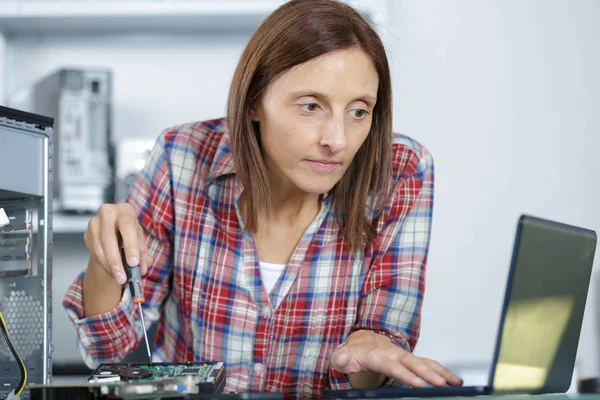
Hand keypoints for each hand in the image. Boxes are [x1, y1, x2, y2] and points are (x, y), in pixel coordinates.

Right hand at [83, 203, 151, 284]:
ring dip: (109, 266)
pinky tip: (112, 271)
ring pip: (98, 248)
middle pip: (108, 238)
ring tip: (119, 278)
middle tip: (123, 278)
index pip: (127, 227)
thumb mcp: (140, 240)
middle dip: (116, 261)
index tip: (133, 263)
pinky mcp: (87, 234)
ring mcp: (94, 222)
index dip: (130, 246)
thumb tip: (142, 269)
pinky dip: (103, 265)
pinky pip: (93, 253)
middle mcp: (107, 212)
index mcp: (125, 210)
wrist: (115, 229)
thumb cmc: (130, 233)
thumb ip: (143, 254)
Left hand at [330, 330, 462, 387]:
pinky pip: (430, 365)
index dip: (406, 375)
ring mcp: (406, 357)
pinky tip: (454, 381)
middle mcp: (396, 354)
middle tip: (441, 384)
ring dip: (441, 372)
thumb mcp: (343, 356)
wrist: (363, 343)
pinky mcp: (412, 361)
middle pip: (414, 363)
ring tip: (456, 383)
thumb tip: (340, 357)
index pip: (394, 366)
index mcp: (379, 355)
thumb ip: (341, 357)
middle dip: (428, 373)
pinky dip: (443, 371)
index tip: (418, 384)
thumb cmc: (354, 353)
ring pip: (426, 362)